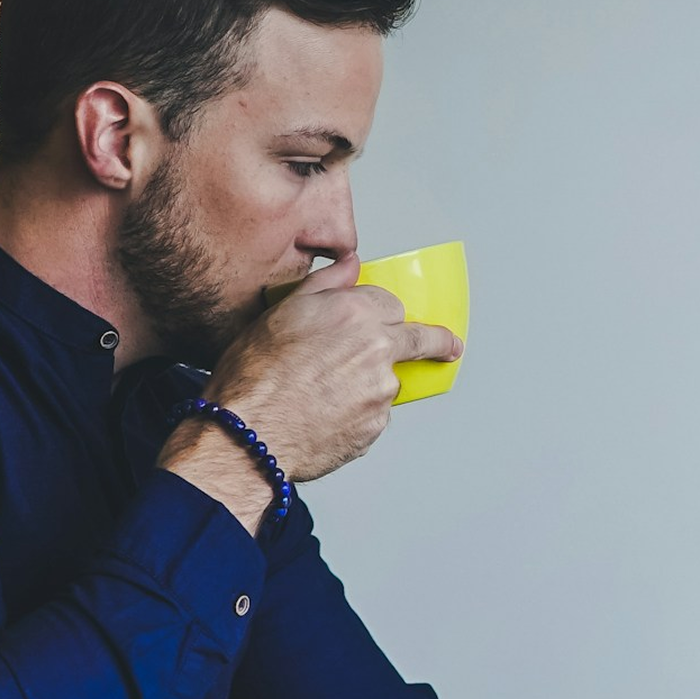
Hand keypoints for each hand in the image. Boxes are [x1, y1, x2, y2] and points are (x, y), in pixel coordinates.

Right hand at [193, 263, 463, 481]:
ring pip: (387, 382)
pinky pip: (373, 416)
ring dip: (369, 385)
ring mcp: (381, 392)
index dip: (385, 313)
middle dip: (438, 342)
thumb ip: (325, 285)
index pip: (392, 304)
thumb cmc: (255, 376)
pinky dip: (356, 415)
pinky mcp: (376, 427)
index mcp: (355, 314)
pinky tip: (323, 416)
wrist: (249, 434)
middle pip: (419, 340)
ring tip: (322, 394)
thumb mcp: (280, 313)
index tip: (393, 321)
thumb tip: (350, 265)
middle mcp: (377, 350)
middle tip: (451, 347)